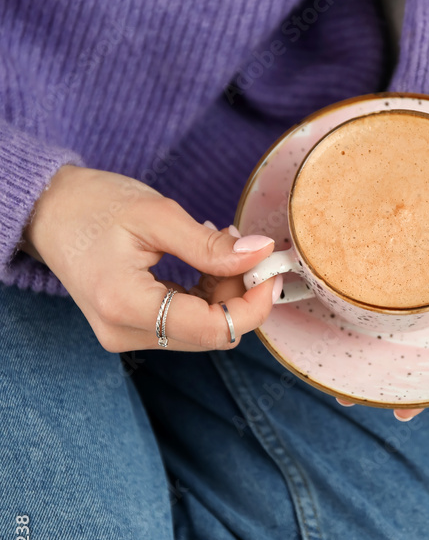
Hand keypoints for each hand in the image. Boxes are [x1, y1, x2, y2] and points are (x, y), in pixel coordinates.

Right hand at [19, 164, 281, 351]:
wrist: (47, 210)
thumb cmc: (93, 205)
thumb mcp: (156, 215)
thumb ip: (210, 244)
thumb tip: (259, 254)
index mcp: (126, 305)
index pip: (212, 329)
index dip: (252, 305)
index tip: (270, 270)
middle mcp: (123, 332)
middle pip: (210, 332)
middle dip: (239, 294)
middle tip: (245, 248)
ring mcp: (125, 334)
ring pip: (201, 329)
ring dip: (223, 292)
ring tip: (218, 244)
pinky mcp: (129, 327)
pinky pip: (184, 322)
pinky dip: (205, 293)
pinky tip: (203, 259)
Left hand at [336, 107, 428, 420]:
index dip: (420, 385)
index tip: (400, 411)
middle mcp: (422, 276)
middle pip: (391, 334)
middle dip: (369, 369)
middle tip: (345, 393)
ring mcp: (394, 250)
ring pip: (363, 301)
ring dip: (341, 333)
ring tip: (320, 359)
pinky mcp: (371, 217)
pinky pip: (345, 250)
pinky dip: (324, 274)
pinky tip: (304, 294)